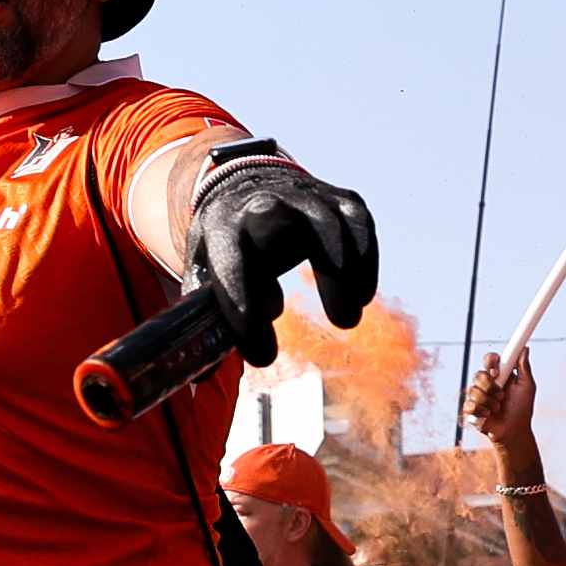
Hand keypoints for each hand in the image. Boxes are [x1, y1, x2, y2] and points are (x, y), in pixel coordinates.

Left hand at [188, 147, 380, 369]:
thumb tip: (201, 378)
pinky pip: (357, 222)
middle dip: (298, 273)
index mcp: (220, 225)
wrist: (246, 186)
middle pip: (279, 223)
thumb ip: (205, 320)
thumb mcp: (204, 274)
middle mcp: (261, 202)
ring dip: (345, 273)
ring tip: (347, 320)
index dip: (243, 306)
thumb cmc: (225, 246)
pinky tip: (362, 295)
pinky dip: (365, 259)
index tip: (261, 356)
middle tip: (322, 326)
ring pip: (329, 222)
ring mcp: (302, 196)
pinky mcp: (336, 198)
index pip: (229, 261)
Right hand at [463, 345, 537, 455]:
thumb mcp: (527, 386)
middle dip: (490, 386)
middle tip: (501, 395)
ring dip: (489, 401)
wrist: (514, 431)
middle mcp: (486, 383)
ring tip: (498, 409)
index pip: (489, 359)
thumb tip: (525, 348)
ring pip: (474, 390)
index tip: (496, 370)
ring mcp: (477, 396)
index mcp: (499, 374)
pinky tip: (488, 416)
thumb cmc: (522, 409)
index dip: (490, 361)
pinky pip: (469, 404)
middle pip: (478, 374)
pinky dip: (481, 411)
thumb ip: (524, 367)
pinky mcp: (470, 409)